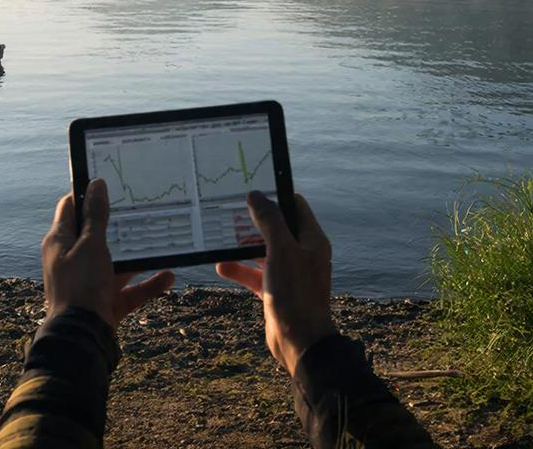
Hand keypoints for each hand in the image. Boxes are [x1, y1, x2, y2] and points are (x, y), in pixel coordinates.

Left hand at [42, 178, 174, 330]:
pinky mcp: (105, 303)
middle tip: (141, 208)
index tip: (110, 183)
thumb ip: (96, 215)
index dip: (87, 194)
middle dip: (120, 224)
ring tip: (160, 239)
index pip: (71, 207)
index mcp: (61, 241)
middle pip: (97, 234)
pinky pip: (130, 290)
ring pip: (117, 263)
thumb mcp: (91, 244)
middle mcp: (73, 260)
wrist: (81, 339)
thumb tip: (97, 184)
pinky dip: (148, 284)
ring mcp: (90, 282)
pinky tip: (169, 276)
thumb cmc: (81, 285)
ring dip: (138, 256)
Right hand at [216, 191, 335, 375]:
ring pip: (263, 250)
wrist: (300, 345)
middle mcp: (302, 253)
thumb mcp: (281, 251)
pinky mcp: (276, 290)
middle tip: (229, 209)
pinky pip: (255, 273)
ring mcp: (289, 272)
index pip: (294, 205)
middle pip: (276, 226)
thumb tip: (255, 196)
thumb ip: (269, 221)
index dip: (274, 195)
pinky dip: (240, 268)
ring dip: (243, 244)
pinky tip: (222, 266)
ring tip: (221, 234)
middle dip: (253, 219)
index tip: (251, 188)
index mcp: (311, 240)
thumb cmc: (296, 294)